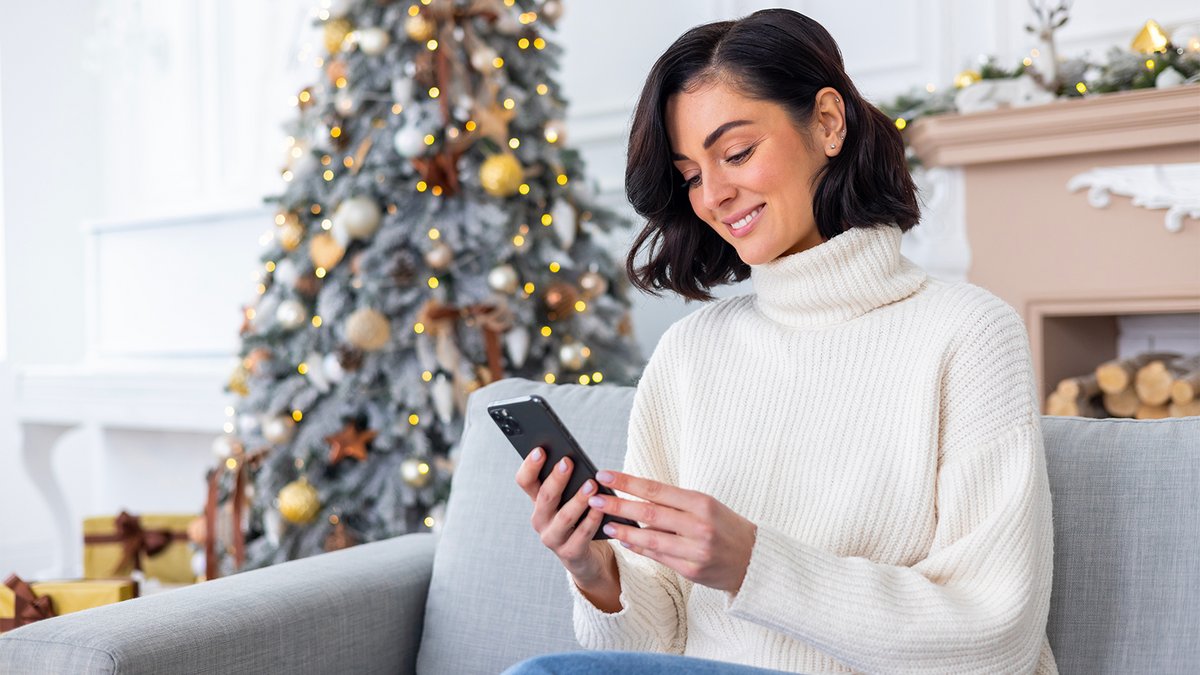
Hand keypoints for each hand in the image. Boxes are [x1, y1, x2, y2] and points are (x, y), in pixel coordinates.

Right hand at [514, 448, 612, 588]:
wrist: (585, 556)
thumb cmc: (578, 519)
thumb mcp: (568, 498)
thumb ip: (568, 481)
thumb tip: (573, 456)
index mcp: (537, 501)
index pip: (525, 481)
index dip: (530, 466)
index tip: (540, 450)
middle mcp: (540, 519)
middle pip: (544, 496)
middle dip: (556, 478)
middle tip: (567, 461)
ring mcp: (553, 538)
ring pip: (564, 516)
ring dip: (578, 499)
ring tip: (591, 485)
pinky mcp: (570, 553)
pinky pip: (582, 534)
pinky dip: (592, 520)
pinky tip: (600, 508)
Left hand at [587, 470, 756, 593]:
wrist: (755, 560)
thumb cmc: (726, 527)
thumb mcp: (707, 506)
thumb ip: (675, 503)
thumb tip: (637, 496)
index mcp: (702, 503)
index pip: (656, 489)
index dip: (628, 482)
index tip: (605, 475)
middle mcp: (699, 526)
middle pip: (649, 513)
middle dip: (618, 505)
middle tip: (594, 498)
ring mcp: (695, 550)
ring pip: (650, 538)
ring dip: (623, 530)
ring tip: (605, 524)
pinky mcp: (691, 570)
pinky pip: (658, 557)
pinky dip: (639, 547)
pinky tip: (625, 540)